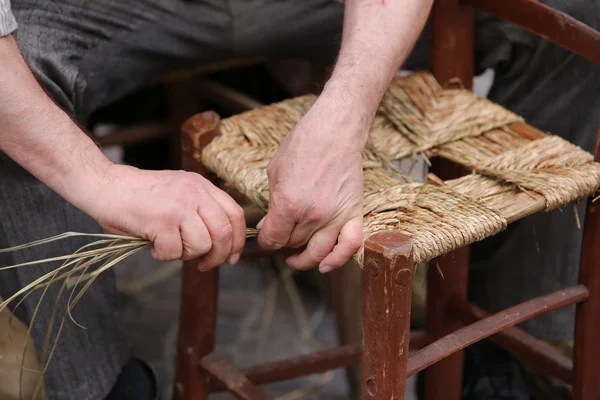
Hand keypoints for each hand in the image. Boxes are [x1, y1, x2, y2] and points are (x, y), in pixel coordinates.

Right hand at [86, 164, 245, 268]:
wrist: (105, 185)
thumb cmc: (141, 196)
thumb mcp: (179, 192)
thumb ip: (200, 211)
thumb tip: (222, 246)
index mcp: (202, 186)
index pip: (235, 214)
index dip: (238, 240)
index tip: (232, 257)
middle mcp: (194, 192)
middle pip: (224, 232)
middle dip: (218, 256)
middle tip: (205, 265)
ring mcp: (178, 205)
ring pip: (201, 245)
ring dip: (186, 255)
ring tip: (170, 247)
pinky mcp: (161, 220)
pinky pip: (174, 252)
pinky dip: (163, 256)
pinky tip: (152, 245)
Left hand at [257, 99, 366, 272]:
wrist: (333, 132)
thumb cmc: (302, 146)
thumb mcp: (275, 173)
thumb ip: (272, 204)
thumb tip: (267, 224)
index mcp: (288, 205)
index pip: (273, 239)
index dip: (265, 241)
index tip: (265, 237)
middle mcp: (312, 216)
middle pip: (293, 244)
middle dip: (283, 241)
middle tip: (280, 234)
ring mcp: (335, 216)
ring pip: (317, 251)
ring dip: (305, 258)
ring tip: (296, 258)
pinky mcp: (353, 212)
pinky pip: (349, 246)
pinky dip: (338, 260)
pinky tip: (325, 265)